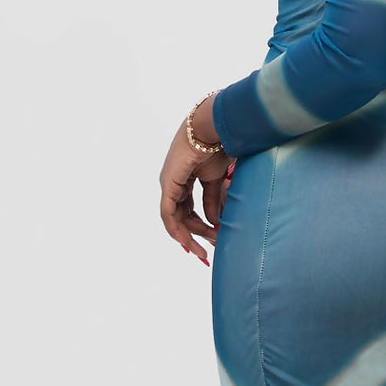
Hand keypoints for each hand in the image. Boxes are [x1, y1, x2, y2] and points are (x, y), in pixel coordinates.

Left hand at [160, 112, 234, 265]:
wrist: (212, 129)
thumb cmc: (216, 146)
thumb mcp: (215, 180)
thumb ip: (212, 201)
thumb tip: (213, 221)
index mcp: (183, 180)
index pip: (187, 210)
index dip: (197, 228)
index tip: (209, 243)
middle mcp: (172, 184)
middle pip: (181, 217)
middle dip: (194, 237)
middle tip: (205, 255)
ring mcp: (168, 184)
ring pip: (174, 219)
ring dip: (189, 236)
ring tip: (203, 251)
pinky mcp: (168, 185)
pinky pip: (168, 213)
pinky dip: (177, 229)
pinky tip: (188, 242)